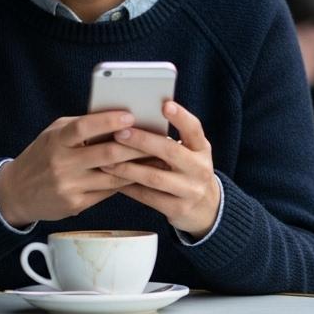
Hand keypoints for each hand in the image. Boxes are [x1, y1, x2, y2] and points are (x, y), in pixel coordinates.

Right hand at [0, 111, 150, 226]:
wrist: (15, 193)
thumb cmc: (42, 156)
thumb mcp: (54, 135)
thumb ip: (81, 126)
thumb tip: (119, 118)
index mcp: (56, 141)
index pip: (84, 127)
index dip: (108, 121)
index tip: (131, 116)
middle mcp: (62, 164)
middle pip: (107, 153)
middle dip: (136, 146)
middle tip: (159, 139)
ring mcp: (69, 186)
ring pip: (113, 175)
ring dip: (139, 166)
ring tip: (159, 157)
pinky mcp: (76, 204)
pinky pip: (109, 192)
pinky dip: (128, 182)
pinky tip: (142, 174)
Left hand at [100, 100, 220, 237]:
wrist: (206, 208)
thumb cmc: (187, 172)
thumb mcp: (189, 154)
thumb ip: (169, 142)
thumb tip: (132, 124)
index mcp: (202, 149)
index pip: (194, 129)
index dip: (181, 117)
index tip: (165, 105)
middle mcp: (200, 168)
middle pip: (171, 151)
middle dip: (143, 141)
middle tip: (119, 133)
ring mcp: (191, 190)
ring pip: (155, 177)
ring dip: (128, 168)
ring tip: (106, 162)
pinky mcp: (178, 208)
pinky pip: (148, 197)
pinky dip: (129, 188)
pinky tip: (113, 181)